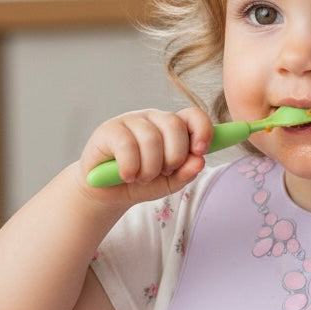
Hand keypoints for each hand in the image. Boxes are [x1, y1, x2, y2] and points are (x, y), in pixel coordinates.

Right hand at [79, 106, 212, 201]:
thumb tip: (200, 161)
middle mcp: (154, 119)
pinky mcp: (109, 129)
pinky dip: (130, 167)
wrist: (108, 193)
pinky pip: (127, 145)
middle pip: (174, 125)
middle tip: (163, 173)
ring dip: (150, 168)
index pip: (194, 116)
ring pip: (151, 138)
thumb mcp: (170, 183)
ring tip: (141, 178)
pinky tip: (127, 176)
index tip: (199, 151)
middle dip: (173, 157)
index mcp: (173, 127)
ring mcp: (131, 120)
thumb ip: (187, 172)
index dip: (202, 130)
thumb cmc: (142, 182)